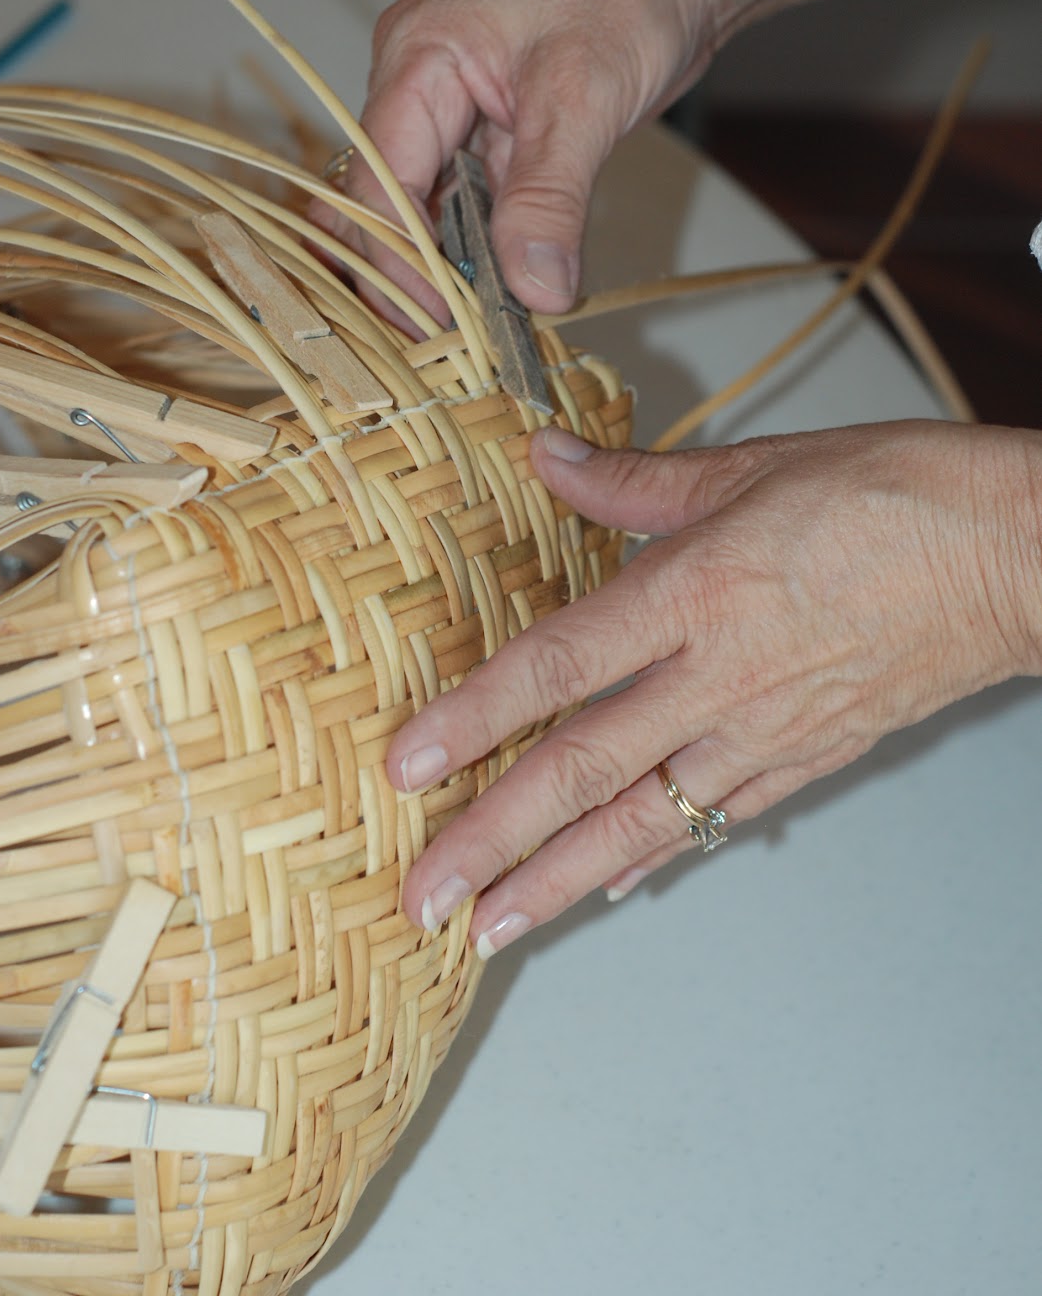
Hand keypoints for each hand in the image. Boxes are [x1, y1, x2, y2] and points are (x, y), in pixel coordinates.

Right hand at [309, 0, 714, 326]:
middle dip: (407, 278)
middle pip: (381, 203)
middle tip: (449, 349)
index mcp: (417, 57)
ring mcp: (442, 115)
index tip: (441, 328)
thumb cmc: (631, 0)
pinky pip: (458, 211)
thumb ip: (549, 200)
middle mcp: (413, 85)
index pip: (377, 180)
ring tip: (473, 340)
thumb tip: (534, 292)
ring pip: (418, 214)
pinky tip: (494, 304)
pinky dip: (475, 258)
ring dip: (443, 276)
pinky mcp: (478, 140)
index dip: (400, 262)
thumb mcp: (585, 103)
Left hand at [386, 420, 1041, 954]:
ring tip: (491, 929)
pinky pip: (717, 820)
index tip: (407, 768)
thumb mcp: (754, 465)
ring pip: (643, 818)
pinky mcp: (809, 757)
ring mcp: (765, 729)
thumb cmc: (896, 495)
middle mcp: (719, 675)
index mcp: (695, 591)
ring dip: (558, 879)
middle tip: (424, 897)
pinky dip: (657, 855)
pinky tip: (611, 886)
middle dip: (494, 841)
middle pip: (584, 768)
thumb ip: (633, 481)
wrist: (1014, 556)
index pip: (557, 665)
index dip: (473, 719)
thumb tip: (546, 457)